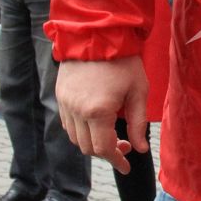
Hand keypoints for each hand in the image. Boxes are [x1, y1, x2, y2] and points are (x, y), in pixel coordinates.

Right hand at [56, 56, 149, 173]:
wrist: (97, 33)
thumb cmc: (123, 61)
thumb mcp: (138, 91)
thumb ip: (138, 123)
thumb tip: (139, 149)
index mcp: (97, 111)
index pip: (104, 148)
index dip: (116, 160)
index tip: (126, 167)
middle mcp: (77, 110)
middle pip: (87, 147)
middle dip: (106, 153)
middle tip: (124, 146)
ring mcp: (65, 103)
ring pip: (75, 137)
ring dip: (91, 142)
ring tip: (110, 134)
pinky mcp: (60, 95)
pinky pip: (67, 123)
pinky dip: (80, 130)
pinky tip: (95, 123)